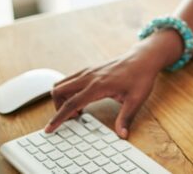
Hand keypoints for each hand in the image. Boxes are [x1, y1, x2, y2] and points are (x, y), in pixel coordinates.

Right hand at [44, 52, 160, 137]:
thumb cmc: (140, 77)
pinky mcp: (89, 69)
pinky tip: (83, 99)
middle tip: (73, 118)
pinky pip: (70, 80)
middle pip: (59, 91)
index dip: (58, 118)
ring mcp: (87, 71)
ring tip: (79, 110)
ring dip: (62, 98)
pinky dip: (68, 91)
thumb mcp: (136, 100)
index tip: (49, 128)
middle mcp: (89, 77)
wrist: (143, 58)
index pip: (71, 103)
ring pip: (62, 83)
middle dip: (58, 107)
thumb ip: (126, 118)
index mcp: (98, 86)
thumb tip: (122, 134)